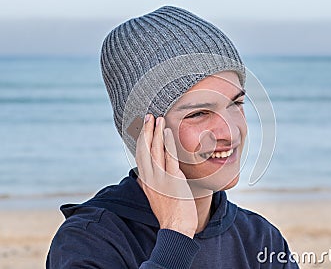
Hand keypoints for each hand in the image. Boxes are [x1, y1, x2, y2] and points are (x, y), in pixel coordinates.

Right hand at [135, 114, 197, 237]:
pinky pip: (169, 157)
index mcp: (146, 180)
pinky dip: (167, 143)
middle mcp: (150, 177)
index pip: (140, 155)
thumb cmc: (169, 213)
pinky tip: (167, 132)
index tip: (144, 127)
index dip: (141, 139)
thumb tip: (146, 175)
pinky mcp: (173, 180)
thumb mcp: (155, 195)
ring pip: (155, 150)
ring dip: (156, 132)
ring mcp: (160, 178)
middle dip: (146, 131)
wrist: (176, 228)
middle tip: (149, 116)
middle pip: (145, 149)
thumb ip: (150, 183)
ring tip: (158, 119)